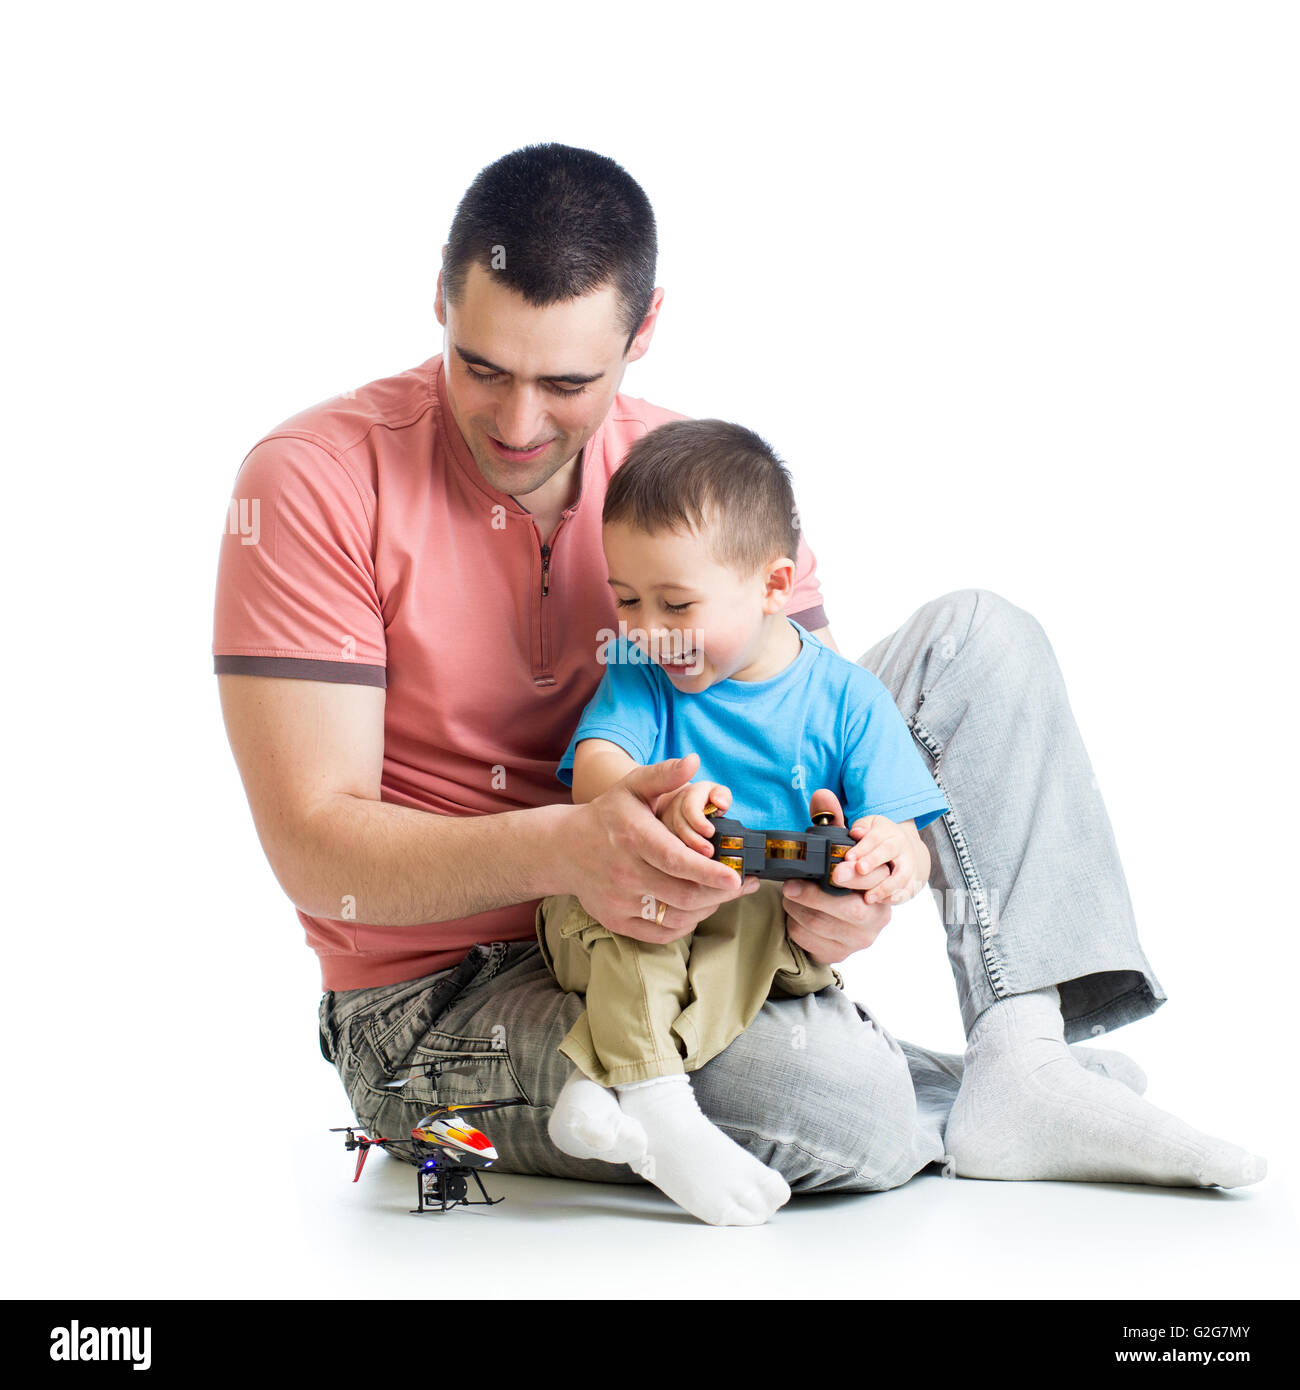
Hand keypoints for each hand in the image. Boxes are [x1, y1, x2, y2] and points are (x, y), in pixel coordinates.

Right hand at [560, 753, 761, 944]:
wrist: (563, 849)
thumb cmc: (607, 815)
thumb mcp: (632, 787)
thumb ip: (664, 775)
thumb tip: (694, 761)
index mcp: (634, 838)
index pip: (675, 861)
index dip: (708, 872)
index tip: (734, 877)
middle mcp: (625, 873)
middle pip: (682, 894)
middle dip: (719, 893)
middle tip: (740, 883)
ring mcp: (620, 900)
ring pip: (675, 917)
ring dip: (706, 908)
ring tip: (722, 893)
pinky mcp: (617, 920)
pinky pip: (661, 933)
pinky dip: (686, 924)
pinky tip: (696, 907)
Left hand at [780, 790, 896, 965]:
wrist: (834, 919)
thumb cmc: (834, 879)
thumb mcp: (836, 849)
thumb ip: (831, 821)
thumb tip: (822, 794)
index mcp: (881, 885)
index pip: (874, 879)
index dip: (855, 875)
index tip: (832, 872)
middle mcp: (877, 915)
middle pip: (852, 909)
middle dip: (817, 898)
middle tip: (790, 887)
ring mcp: (860, 938)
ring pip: (827, 926)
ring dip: (799, 910)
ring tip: (788, 897)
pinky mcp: (841, 953)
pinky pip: (813, 942)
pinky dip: (795, 928)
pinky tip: (793, 917)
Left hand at [831, 814, 927, 905]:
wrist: (906, 848)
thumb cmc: (882, 837)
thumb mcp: (871, 826)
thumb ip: (861, 828)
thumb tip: (855, 833)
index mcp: (889, 832)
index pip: (875, 837)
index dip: (862, 847)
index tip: (848, 857)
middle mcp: (902, 847)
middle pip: (889, 851)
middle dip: (874, 860)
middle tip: (859, 870)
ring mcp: (910, 865)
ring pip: (901, 875)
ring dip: (884, 887)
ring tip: (868, 897)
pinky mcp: (913, 881)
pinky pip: (907, 891)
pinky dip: (895, 898)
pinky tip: (880, 902)